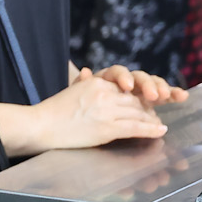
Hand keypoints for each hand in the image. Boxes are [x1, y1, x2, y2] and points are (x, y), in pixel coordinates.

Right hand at [31, 74, 167, 150]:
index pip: (126, 87)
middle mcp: (105, 93)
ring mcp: (107, 110)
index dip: (141, 95)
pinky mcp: (107, 128)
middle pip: (136, 100)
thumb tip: (87, 71)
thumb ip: (83, 82)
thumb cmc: (52, 111)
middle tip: (157, 115)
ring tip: (159, 125)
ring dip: (152, 120)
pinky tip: (160, 130)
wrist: (40, 126)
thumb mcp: (71, 90)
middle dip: (150, 108)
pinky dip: (150, 129)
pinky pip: (135, 127)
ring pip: (138, 113)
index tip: (149, 101)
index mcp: (98, 82)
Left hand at [88, 65, 188, 106]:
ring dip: (162, 88)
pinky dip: (172, 94)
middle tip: (154, 95)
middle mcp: (126, 81)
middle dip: (148, 85)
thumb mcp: (78, 96)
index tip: (127, 87)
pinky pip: (163, 95)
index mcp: (108, 79)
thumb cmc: (78, 109)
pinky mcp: (150, 98)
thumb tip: (84, 71)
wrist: (83, 119)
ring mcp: (139, 89)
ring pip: (153, 84)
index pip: (118, 72)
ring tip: (168, 95)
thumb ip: (81, 84)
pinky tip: (183, 96)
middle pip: (139, 77)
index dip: (124, 78)